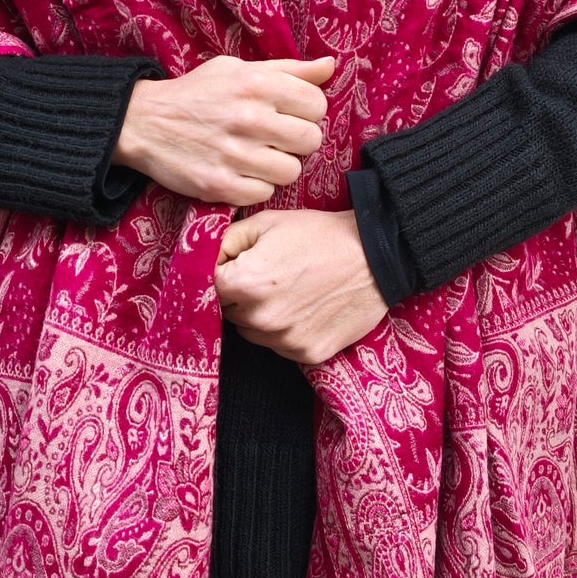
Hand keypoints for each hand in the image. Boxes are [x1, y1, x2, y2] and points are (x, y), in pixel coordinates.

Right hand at [112, 54, 334, 205]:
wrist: (143, 121)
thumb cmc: (198, 93)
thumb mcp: (239, 70)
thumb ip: (288, 70)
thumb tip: (331, 66)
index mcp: (257, 84)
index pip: (317, 105)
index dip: (307, 112)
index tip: (290, 114)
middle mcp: (249, 118)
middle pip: (311, 140)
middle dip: (298, 141)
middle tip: (277, 138)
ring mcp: (234, 154)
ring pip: (291, 171)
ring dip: (279, 166)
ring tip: (258, 156)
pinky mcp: (220, 185)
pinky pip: (264, 194)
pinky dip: (256, 186)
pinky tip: (241, 172)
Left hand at [214, 208, 386, 365]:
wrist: (376, 257)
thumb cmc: (320, 235)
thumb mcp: (267, 223)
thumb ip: (225, 241)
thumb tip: (201, 257)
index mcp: (246, 282)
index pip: (207, 287)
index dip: (220, 273)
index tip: (235, 265)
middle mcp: (261, 318)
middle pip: (228, 311)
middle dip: (239, 294)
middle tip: (268, 274)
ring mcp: (284, 340)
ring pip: (251, 331)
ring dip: (260, 315)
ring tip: (289, 290)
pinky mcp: (307, 354)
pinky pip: (279, 345)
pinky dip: (285, 330)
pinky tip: (305, 307)